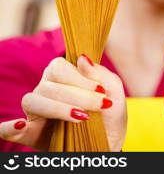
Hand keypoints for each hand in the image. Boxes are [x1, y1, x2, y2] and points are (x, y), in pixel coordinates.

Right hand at [0, 56, 125, 150]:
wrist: (109, 143)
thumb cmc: (109, 115)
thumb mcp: (114, 93)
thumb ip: (102, 74)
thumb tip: (82, 59)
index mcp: (65, 77)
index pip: (58, 67)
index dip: (78, 78)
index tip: (101, 91)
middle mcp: (47, 91)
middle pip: (48, 85)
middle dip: (76, 95)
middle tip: (98, 106)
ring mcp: (37, 113)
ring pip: (32, 101)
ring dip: (57, 108)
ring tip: (81, 118)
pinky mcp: (31, 134)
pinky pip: (9, 129)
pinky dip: (9, 127)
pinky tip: (20, 126)